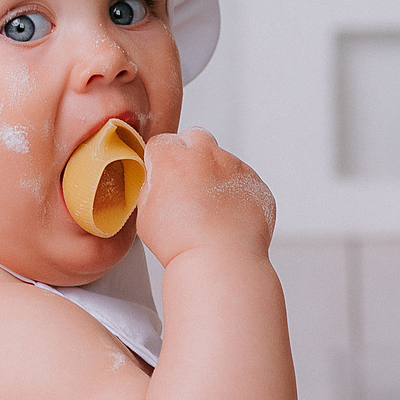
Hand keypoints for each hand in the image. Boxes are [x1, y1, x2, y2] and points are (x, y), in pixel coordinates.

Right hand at [134, 128, 273, 265]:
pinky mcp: (255, 183)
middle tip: (186, 183)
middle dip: (189, 154)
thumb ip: (151, 187)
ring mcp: (234, 167)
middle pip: (195, 138)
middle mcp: (206, 154)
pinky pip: (243, 181)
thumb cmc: (180, 243)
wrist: (219, 261)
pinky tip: (227, 217)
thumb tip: (158, 181)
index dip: (159, 160)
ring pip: (222, 160)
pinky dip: (236, 193)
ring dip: (215, 175)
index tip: (162, 175)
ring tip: (209, 209)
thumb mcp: (144, 213)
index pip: (162, 142)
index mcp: (172, 158)